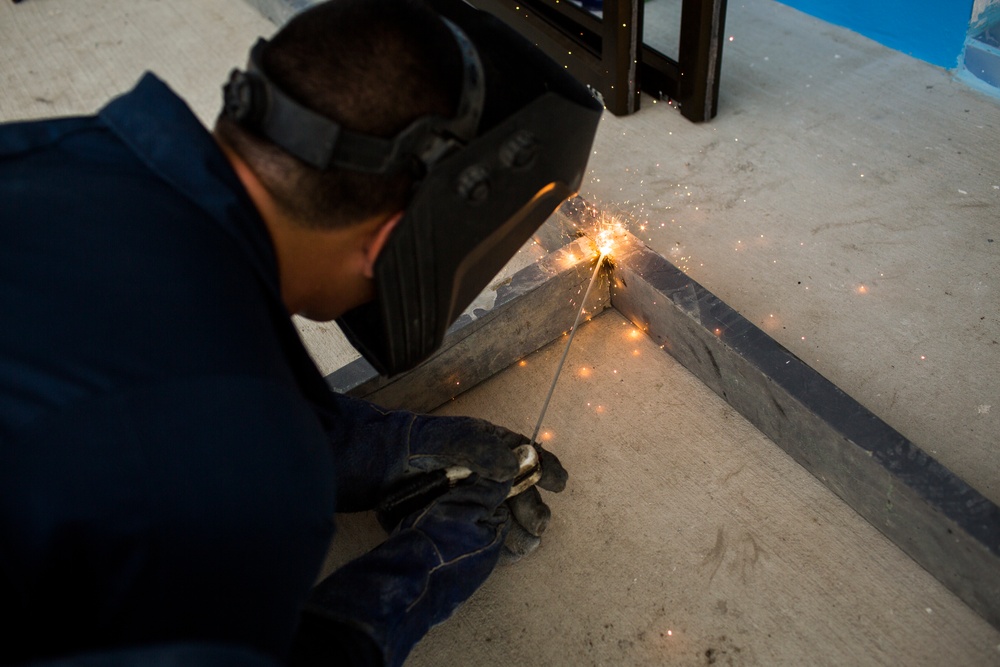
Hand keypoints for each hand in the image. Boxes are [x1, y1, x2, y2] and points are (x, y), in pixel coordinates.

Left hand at [383, 415, 567, 562]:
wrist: (385, 466)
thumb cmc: (423, 444)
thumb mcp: (455, 438)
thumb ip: (483, 450)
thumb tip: (513, 468)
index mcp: (496, 448)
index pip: (530, 458)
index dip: (547, 470)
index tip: (558, 484)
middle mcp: (493, 475)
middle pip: (523, 493)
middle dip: (534, 509)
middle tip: (538, 524)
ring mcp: (480, 500)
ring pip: (511, 517)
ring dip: (523, 531)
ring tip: (528, 543)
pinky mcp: (466, 522)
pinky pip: (491, 535)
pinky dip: (503, 545)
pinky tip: (511, 554)